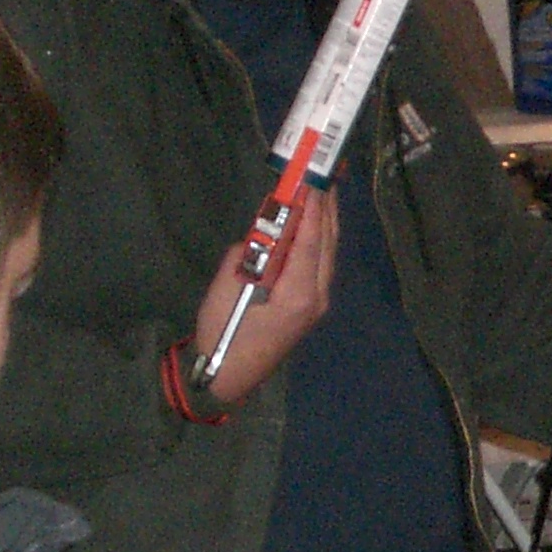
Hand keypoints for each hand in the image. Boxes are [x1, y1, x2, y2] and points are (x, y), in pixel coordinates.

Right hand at [189, 187, 339, 405]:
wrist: (227, 377)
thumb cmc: (222, 330)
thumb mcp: (230, 283)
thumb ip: (253, 251)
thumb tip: (270, 227)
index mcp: (298, 294)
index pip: (311, 240)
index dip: (313, 207)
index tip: (313, 178)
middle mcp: (317, 298)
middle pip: (328, 244)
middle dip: (327, 207)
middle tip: (327, 174)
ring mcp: (318, 304)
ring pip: (329, 254)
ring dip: (327, 221)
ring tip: (325, 190)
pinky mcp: (312, 307)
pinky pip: (322, 265)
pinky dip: (320, 240)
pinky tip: (316, 223)